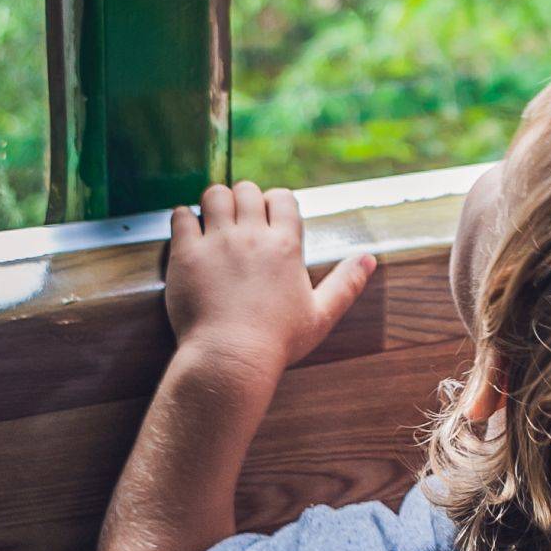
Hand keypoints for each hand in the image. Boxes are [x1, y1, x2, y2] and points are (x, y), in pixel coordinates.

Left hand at [163, 182, 374, 382]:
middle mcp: (252, 236)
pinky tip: (188, 232)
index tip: (267, 219)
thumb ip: (347, 283)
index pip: (282, 197)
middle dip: (243, 200)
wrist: (230, 360)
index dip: (274, 203)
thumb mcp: (321, 315)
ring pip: (214, 194)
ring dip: (214, 203)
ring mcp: (217, 242)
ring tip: (213, 221)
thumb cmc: (277, 342)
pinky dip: (184, 218)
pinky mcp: (186, 254)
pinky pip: (181, 215)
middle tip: (238, 222)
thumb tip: (369, 259)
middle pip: (246, 190)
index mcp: (285, 245)